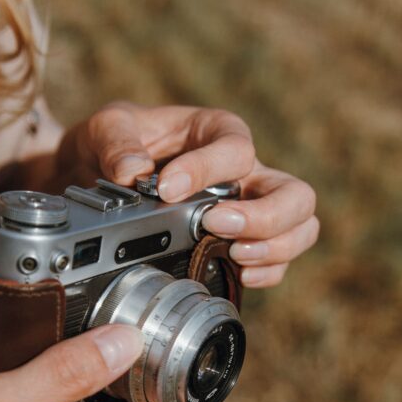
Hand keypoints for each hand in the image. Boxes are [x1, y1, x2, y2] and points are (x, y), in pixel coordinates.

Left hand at [55, 103, 318, 287]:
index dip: (207, 169)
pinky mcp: (242, 244)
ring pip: (300, 227)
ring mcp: (251, 210)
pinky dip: (269, 271)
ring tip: (235, 254)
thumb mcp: (106, 128)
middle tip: (215, 225)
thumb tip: (134, 173)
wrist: (101, 175)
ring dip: (275, 247)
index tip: (166, 188)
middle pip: (295, 194)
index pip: (236, 148)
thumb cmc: (116, 145)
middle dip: (264, 216)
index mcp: (218, 134)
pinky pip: (279, 261)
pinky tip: (239, 273)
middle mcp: (247, 173)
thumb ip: (116, 142)